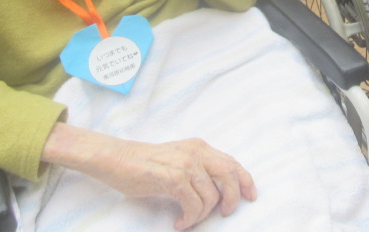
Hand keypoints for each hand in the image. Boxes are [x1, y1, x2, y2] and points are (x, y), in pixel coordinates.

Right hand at [111, 138, 255, 229]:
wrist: (117, 158)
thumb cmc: (145, 164)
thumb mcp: (178, 160)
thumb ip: (198, 168)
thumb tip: (218, 190)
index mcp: (199, 147)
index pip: (232, 162)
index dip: (245, 180)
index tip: (251, 196)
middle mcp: (196, 152)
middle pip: (229, 175)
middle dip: (231, 199)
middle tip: (224, 214)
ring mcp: (185, 164)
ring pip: (210, 196)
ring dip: (202, 215)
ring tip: (188, 219)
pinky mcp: (173, 177)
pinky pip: (193, 205)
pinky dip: (189, 218)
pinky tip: (179, 221)